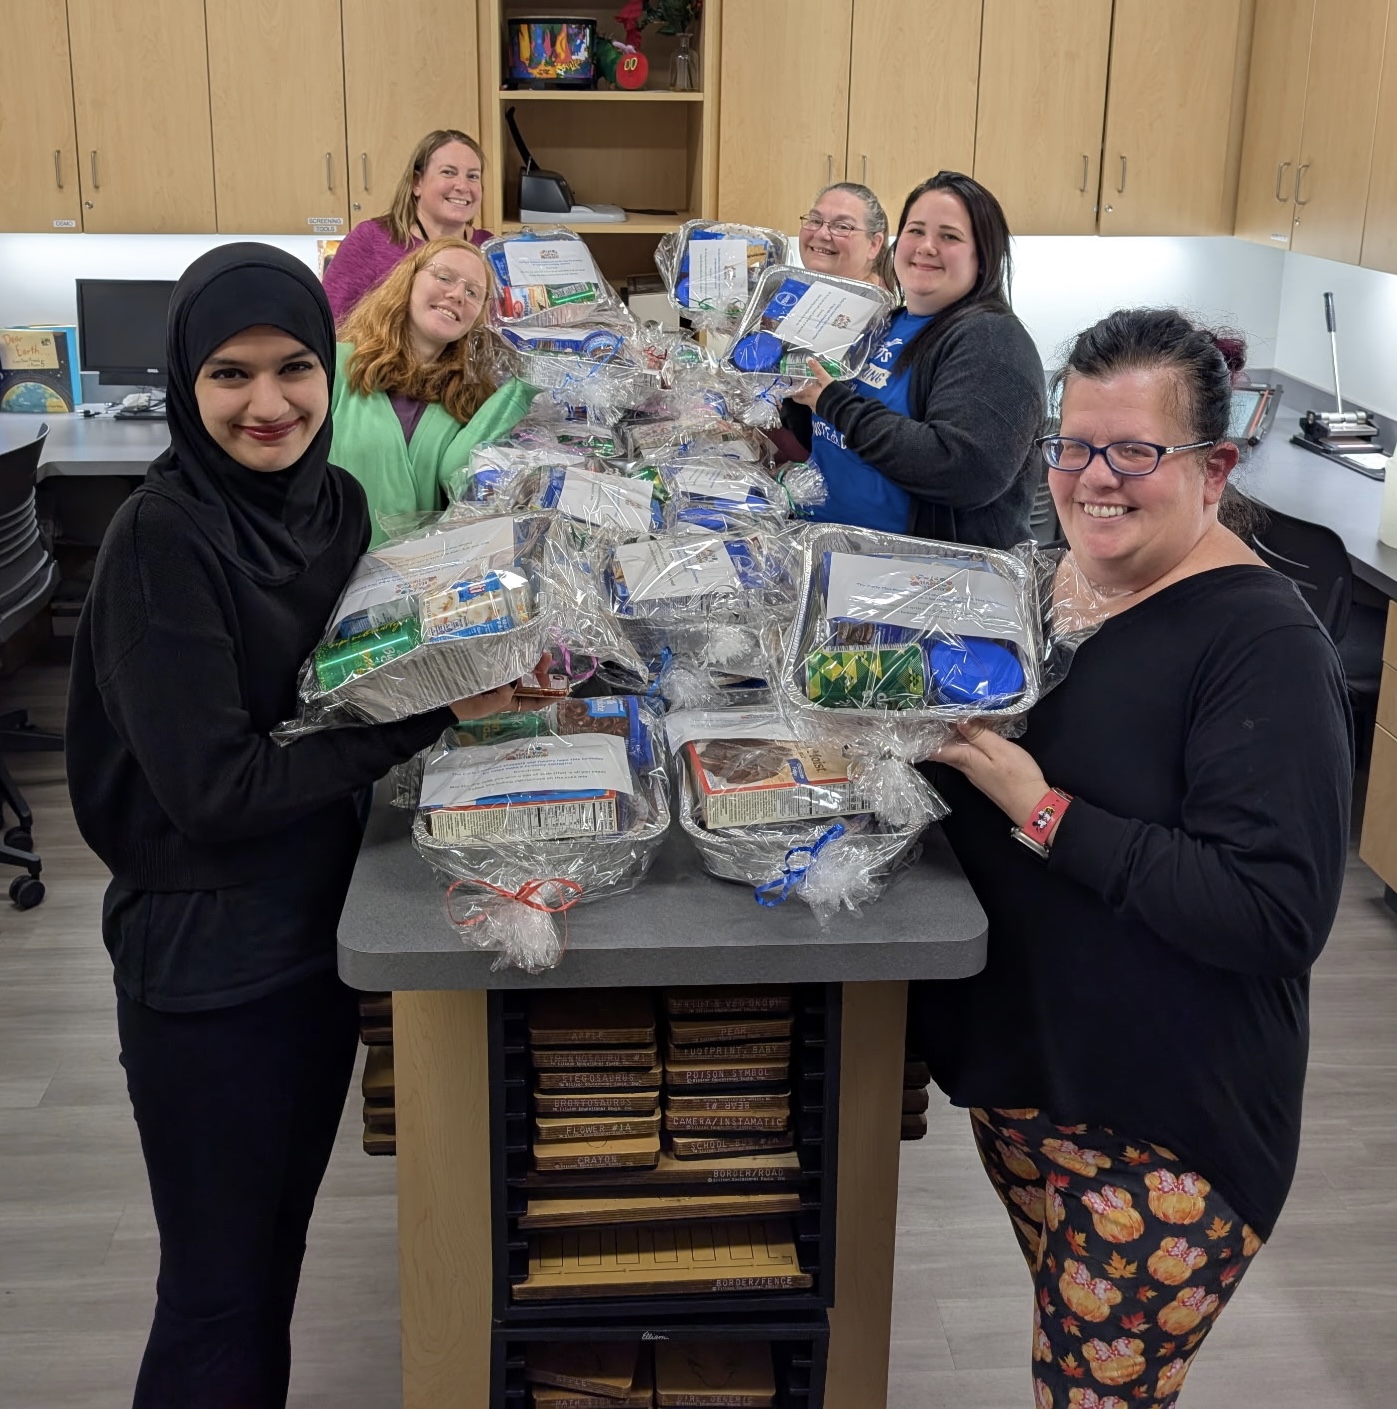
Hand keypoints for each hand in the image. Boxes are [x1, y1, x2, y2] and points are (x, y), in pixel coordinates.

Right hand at [447, 655, 554, 721]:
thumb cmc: (463, 705)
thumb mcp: (488, 706)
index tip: (564, 688)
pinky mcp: (487, 667)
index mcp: (507, 703)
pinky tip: (516, 646)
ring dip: (528, 660)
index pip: (534, 702)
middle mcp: (505, 690)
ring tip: (535, 648)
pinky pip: (503, 661)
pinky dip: (511, 654)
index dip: (550, 696)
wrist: (440, 700)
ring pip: (518, 669)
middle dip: (540, 670)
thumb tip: (514, 680)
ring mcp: (496, 678)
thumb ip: (504, 695)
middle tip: (545, 656)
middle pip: (529, 682)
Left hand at [786, 358, 834, 408]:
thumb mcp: (825, 378)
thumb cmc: (832, 393)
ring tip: (810, 391)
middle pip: (800, 400)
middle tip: (798, 389)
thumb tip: (809, 359)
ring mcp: (816, 408)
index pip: (795, 395)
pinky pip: (816, 406)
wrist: (841, 407)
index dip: (791, 391)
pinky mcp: (822, 411)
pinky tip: (820, 398)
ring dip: (807, 398)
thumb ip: (817, 369)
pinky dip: (816, 402)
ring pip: (808, 403)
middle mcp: (810, 402)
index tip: (790, 388)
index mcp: (808, 394)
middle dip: (798, 395)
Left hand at [935, 720, 1049, 829]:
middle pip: (945, 751)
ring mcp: (974, 774)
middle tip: (936, 716)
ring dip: (953, 740)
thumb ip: (979, 735)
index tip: (921, 723)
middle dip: (939, 735)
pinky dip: (966, 746)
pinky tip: (972, 738)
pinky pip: (968, 758)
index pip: (936, 751)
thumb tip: (958, 721)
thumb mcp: (999, 749)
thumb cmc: (1017, 775)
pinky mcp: (984, 776)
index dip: (926, 738)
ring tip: (952, 722)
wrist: (1032, 804)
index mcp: (965, 759)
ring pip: (957, 754)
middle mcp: (965, 768)